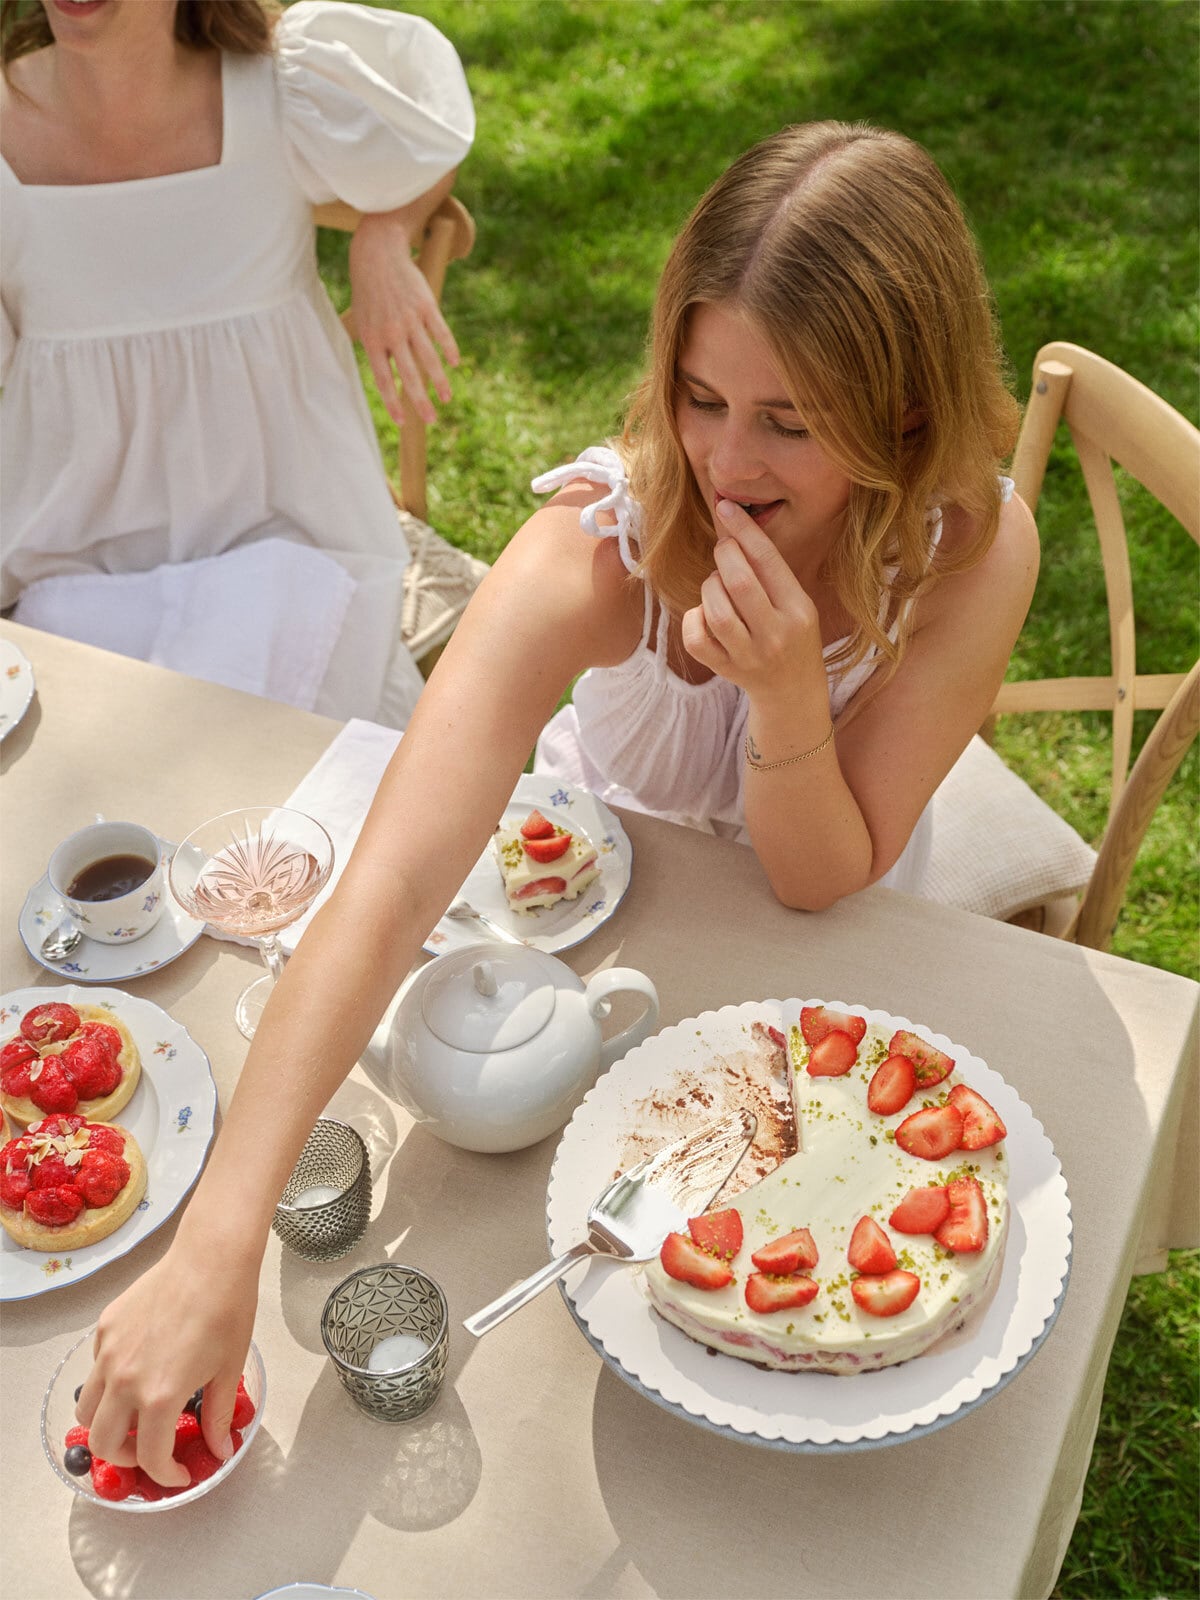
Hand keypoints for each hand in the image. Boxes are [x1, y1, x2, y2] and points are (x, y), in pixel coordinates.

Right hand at [75, 1239, 257, 1488]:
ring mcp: (109, 1353)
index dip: (166, 1474)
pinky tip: (138, 1372)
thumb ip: (218, 1416)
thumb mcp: (229, 1370)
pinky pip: (95, 1370)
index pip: (150, 1456)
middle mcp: (125, 1379)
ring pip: (87, 1409)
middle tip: (150, 1453)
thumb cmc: (228, 1310)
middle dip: (125, 1458)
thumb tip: (219, 1450)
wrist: (212, 1258)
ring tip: (134, 1419)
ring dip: (106, 1425)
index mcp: (159, 1395)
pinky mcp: (105, 1329)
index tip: (180, 1473)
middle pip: (102, 1442)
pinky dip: (109, 1385)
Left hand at [348, 210, 459, 426]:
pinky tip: (455, 364)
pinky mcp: (426, 306)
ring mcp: (410, 320)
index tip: (403, 422)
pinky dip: (449, 350)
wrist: (378, 254)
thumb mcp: (364, 321)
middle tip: (431, 421)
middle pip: (408, 375)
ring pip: (428, 357)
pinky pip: (441, 333)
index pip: (383, 379)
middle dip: (420, 401)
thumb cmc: (369, 293)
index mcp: (373, 340)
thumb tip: (389, 379)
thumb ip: (376, 349)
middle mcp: (392, 333)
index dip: (393, 403)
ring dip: (439, 381)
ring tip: (447, 398)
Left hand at [680, 500, 823, 698]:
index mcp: (800, 610)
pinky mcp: (725, 669)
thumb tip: (734, 527)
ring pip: (716, 610)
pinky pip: (696, 638)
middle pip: (739, 582)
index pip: (769, 561)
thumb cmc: (791, 635)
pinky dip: (694, 618)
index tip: (726, 507)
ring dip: (709, 587)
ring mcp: (749, 655)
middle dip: (724, 554)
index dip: (744, 530)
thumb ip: (771, 572)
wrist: (792, 691)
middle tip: (724, 549)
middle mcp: (776, 634)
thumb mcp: (797, 603)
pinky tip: (705, 614)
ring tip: (718, 586)